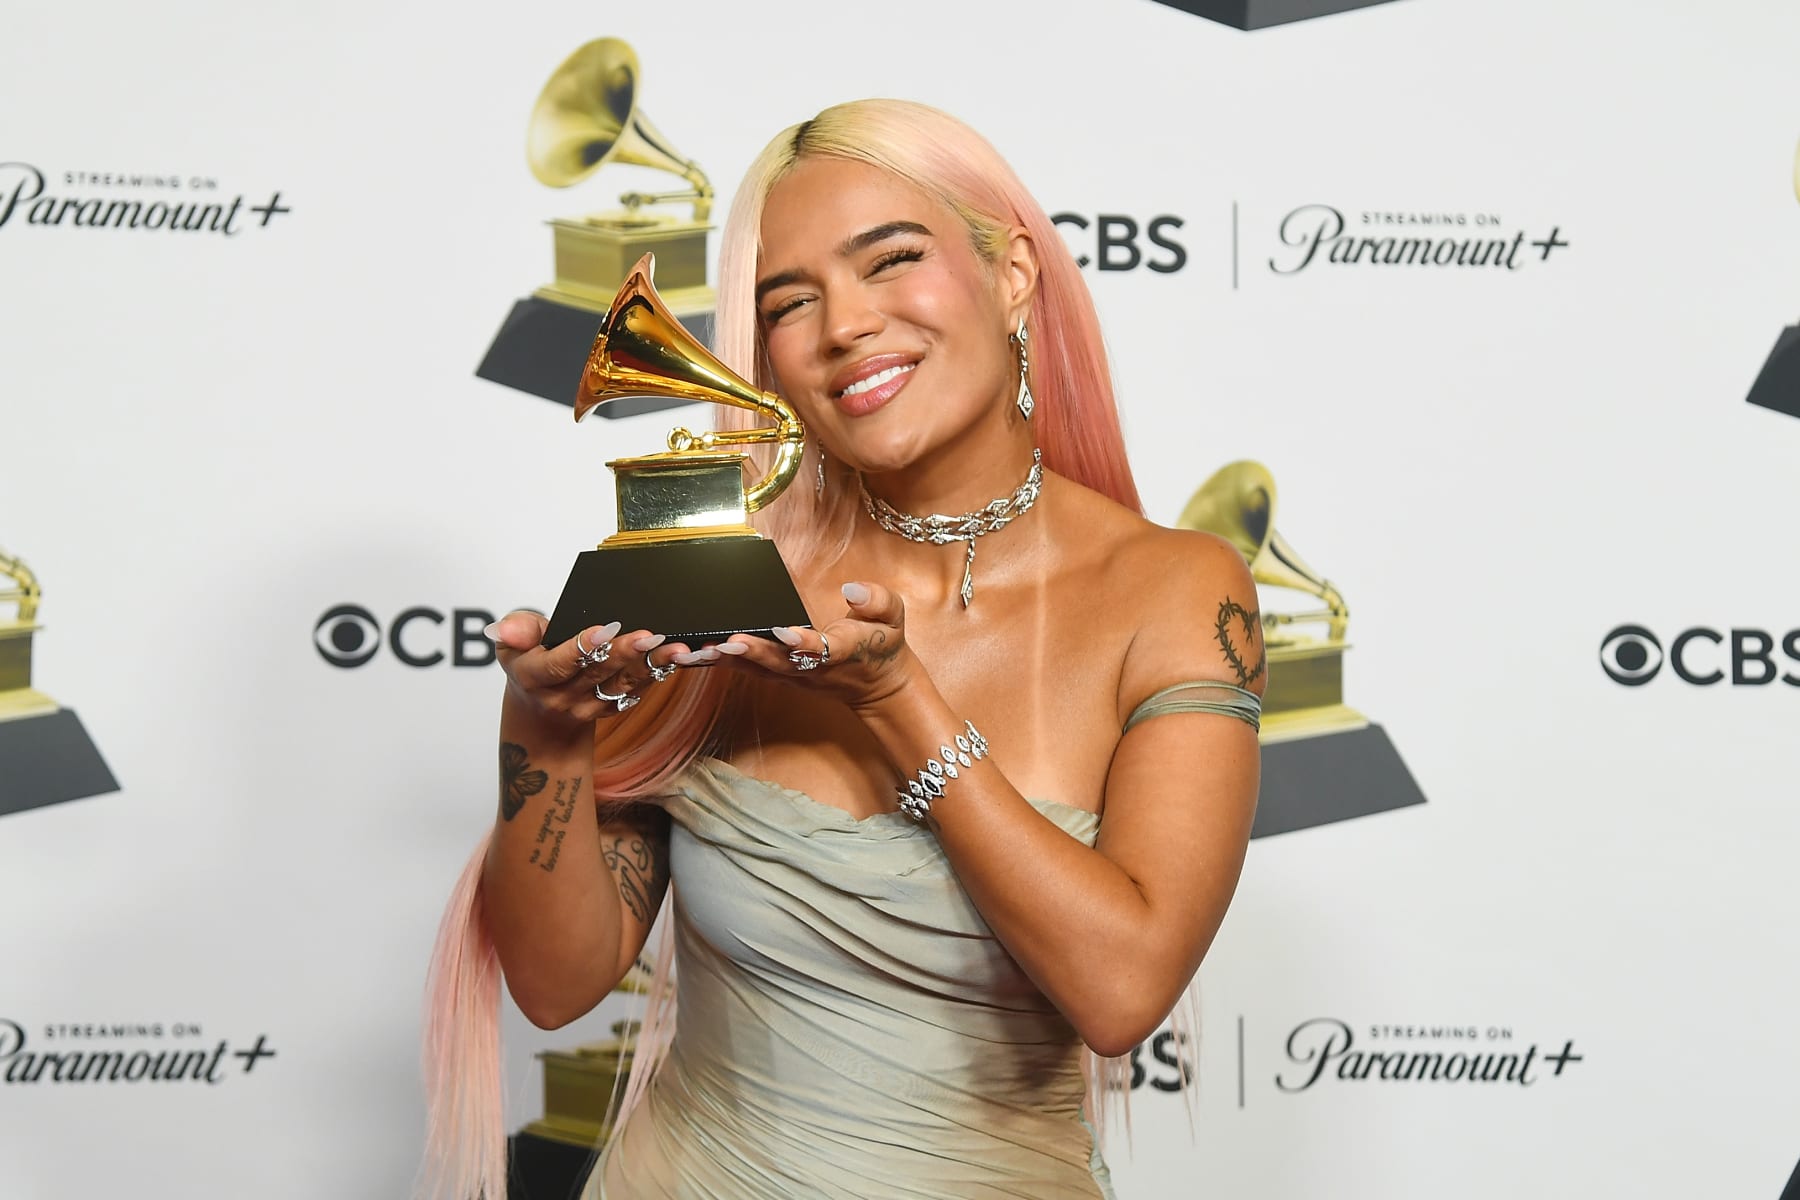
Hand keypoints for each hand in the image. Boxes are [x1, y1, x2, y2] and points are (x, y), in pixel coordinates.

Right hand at [485, 611, 692, 731]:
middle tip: (650, 635)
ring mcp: (588, 707)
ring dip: (652, 667)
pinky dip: (659, 675)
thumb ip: (516, 630)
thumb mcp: (511, 646)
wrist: (539, 712)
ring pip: (624, 685)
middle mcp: (562, 697)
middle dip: (626, 653)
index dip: (581, 646)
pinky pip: (636, 693)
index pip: (559, 664)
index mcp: (534, 677)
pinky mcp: (610, 710)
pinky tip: (677, 660)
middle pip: (598, 673)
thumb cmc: (529, 664)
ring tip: (676, 649)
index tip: (605, 628)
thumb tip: (503, 628)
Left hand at [700, 581, 920, 711]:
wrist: (878, 687)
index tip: (786, 632)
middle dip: (752, 651)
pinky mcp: (779, 675)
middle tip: (724, 640)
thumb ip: (877, 600)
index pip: (824, 649)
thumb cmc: (882, 644)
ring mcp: (793, 675)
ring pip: (755, 669)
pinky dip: (719, 661)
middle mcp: (813, 667)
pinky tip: (691, 653)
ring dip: (724, 660)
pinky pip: (746, 669)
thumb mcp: (894, 617)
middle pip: (779, 662)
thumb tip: (853, 589)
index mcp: (843, 651)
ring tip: (692, 650)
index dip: (805, 642)